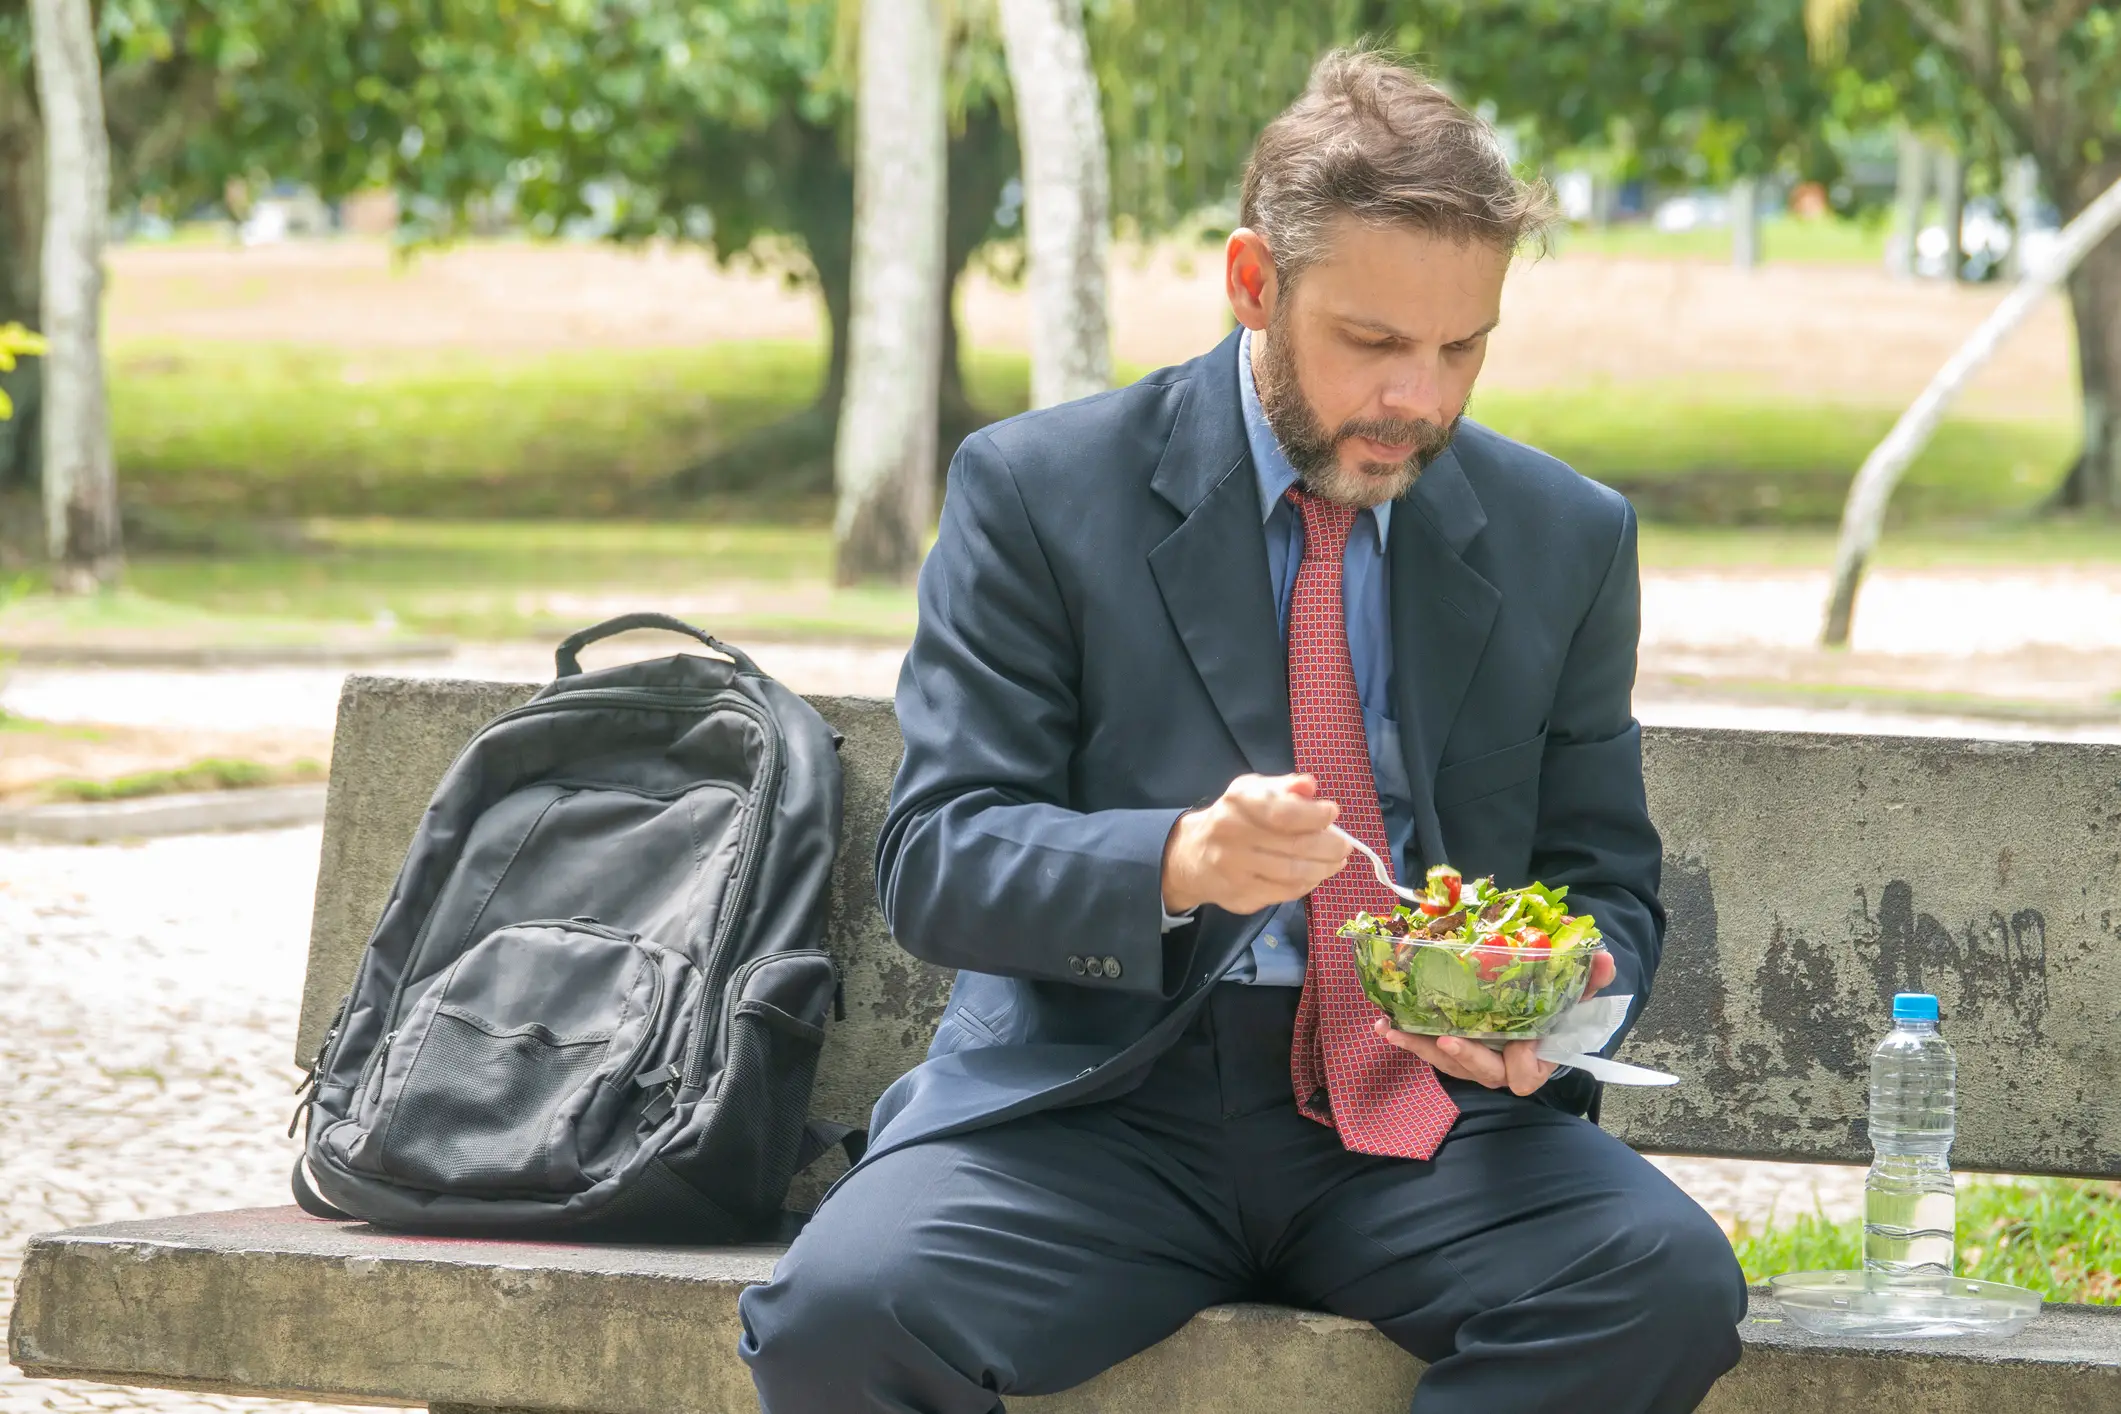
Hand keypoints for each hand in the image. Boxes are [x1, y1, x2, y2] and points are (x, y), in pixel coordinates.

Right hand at [1160, 774, 1351, 916]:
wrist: (1191, 856)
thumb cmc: (1232, 818)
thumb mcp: (1252, 791)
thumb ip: (1284, 787)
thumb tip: (1311, 786)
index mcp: (1238, 804)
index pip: (1282, 813)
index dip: (1314, 816)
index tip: (1333, 813)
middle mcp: (1233, 836)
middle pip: (1294, 847)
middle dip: (1329, 847)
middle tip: (1345, 845)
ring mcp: (1236, 870)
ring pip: (1293, 874)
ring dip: (1324, 868)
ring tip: (1338, 861)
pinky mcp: (1241, 896)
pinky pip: (1285, 893)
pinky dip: (1307, 884)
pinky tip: (1316, 875)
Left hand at [1374, 949, 1617, 1095]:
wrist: (1538, 1005)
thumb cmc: (1557, 1004)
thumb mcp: (1577, 991)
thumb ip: (1591, 979)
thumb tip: (1606, 959)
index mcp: (1536, 1056)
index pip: (1529, 1073)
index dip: (1524, 1061)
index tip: (1521, 1041)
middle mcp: (1503, 1064)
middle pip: (1484, 1073)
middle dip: (1465, 1058)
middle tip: (1446, 1040)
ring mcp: (1475, 1058)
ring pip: (1448, 1062)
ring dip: (1421, 1046)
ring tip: (1395, 1030)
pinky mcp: (1452, 1046)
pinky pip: (1428, 1047)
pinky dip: (1408, 1035)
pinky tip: (1384, 1022)